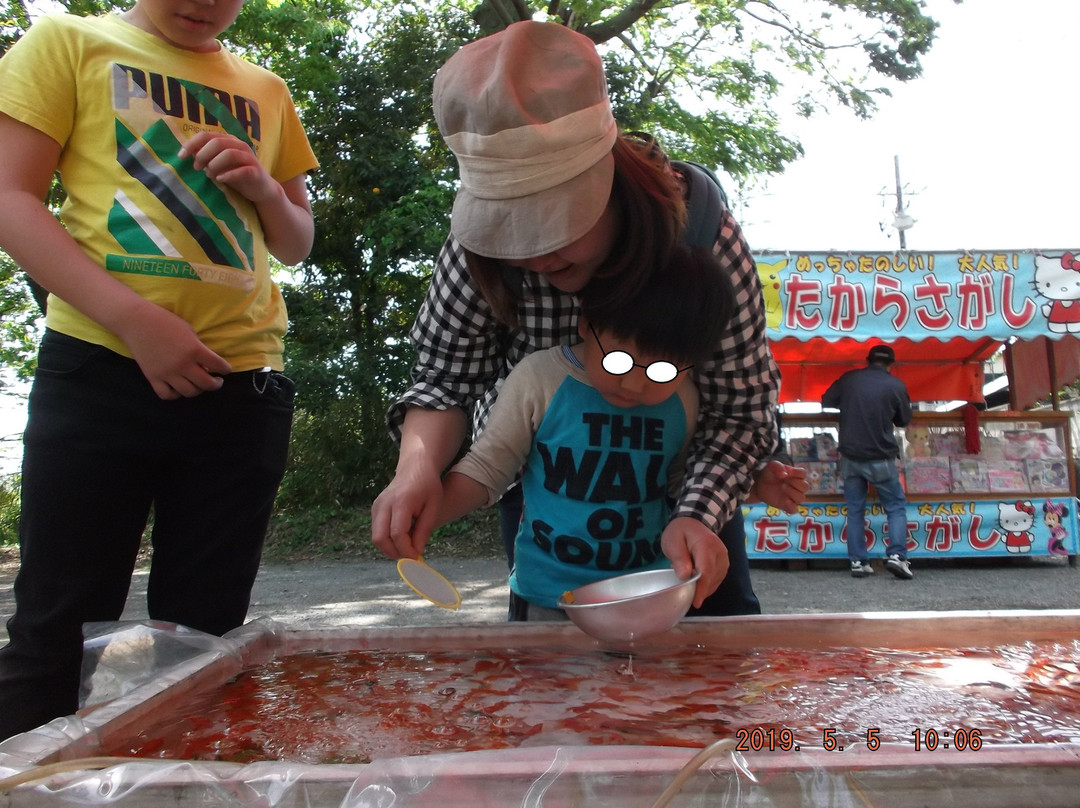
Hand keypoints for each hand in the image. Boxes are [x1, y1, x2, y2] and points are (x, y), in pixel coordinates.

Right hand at [116, 303, 230, 398]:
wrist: (137, 322)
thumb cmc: (165, 322)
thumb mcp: (189, 331)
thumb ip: (199, 348)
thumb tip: (208, 363)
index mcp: (194, 350)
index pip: (218, 365)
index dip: (225, 369)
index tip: (225, 370)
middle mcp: (182, 365)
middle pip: (206, 384)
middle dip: (215, 384)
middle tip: (217, 381)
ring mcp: (167, 373)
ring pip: (189, 392)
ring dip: (198, 390)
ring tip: (199, 384)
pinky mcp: (153, 377)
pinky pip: (167, 395)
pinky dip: (175, 394)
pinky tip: (179, 388)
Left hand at [179, 131, 277, 203]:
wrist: (260, 189)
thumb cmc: (236, 175)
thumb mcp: (218, 164)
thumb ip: (206, 156)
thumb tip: (188, 152)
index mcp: (228, 140)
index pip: (206, 135)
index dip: (191, 144)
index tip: (181, 156)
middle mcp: (239, 145)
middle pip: (217, 142)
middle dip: (203, 155)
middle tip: (196, 167)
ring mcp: (248, 157)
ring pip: (229, 154)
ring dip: (215, 164)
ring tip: (209, 175)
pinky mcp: (255, 171)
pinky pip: (242, 170)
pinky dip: (228, 175)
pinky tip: (220, 179)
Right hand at [371, 461, 442, 560]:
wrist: (415, 467)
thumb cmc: (428, 486)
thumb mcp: (433, 507)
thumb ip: (424, 530)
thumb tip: (416, 552)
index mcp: (401, 501)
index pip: (398, 534)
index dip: (406, 550)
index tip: (417, 558)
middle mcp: (384, 503)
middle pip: (380, 538)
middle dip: (395, 552)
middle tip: (410, 556)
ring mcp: (377, 505)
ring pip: (376, 537)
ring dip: (391, 547)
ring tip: (408, 546)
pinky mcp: (375, 508)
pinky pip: (377, 530)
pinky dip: (388, 539)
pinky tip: (403, 537)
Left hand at [661, 516, 728, 608]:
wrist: (693, 522)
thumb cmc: (680, 531)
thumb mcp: (673, 540)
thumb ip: (679, 557)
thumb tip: (685, 576)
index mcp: (707, 545)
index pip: (706, 570)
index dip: (701, 588)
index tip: (696, 602)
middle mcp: (720, 552)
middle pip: (712, 578)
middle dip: (699, 589)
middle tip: (682, 588)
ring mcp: (724, 559)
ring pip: (715, 581)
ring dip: (702, 587)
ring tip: (687, 579)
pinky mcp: (724, 565)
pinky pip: (717, 580)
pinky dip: (707, 585)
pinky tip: (696, 583)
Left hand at [747, 460, 808, 513]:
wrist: (759, 485)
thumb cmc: (769, 474)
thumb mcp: (771, 466)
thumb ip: (778, 466)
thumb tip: (785, 475)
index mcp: (795, 476)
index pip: (803, 473)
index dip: (796, 472)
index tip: (787, 471)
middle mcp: (796, 487)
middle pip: (805, 486)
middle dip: (795, 483)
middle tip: (784, 481)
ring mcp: (792, 497)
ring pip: (801, 498)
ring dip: (792, 493)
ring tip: (782, 487)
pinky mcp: (786, 506)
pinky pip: (794, 510)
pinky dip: (791, 506)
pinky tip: (785, 501)